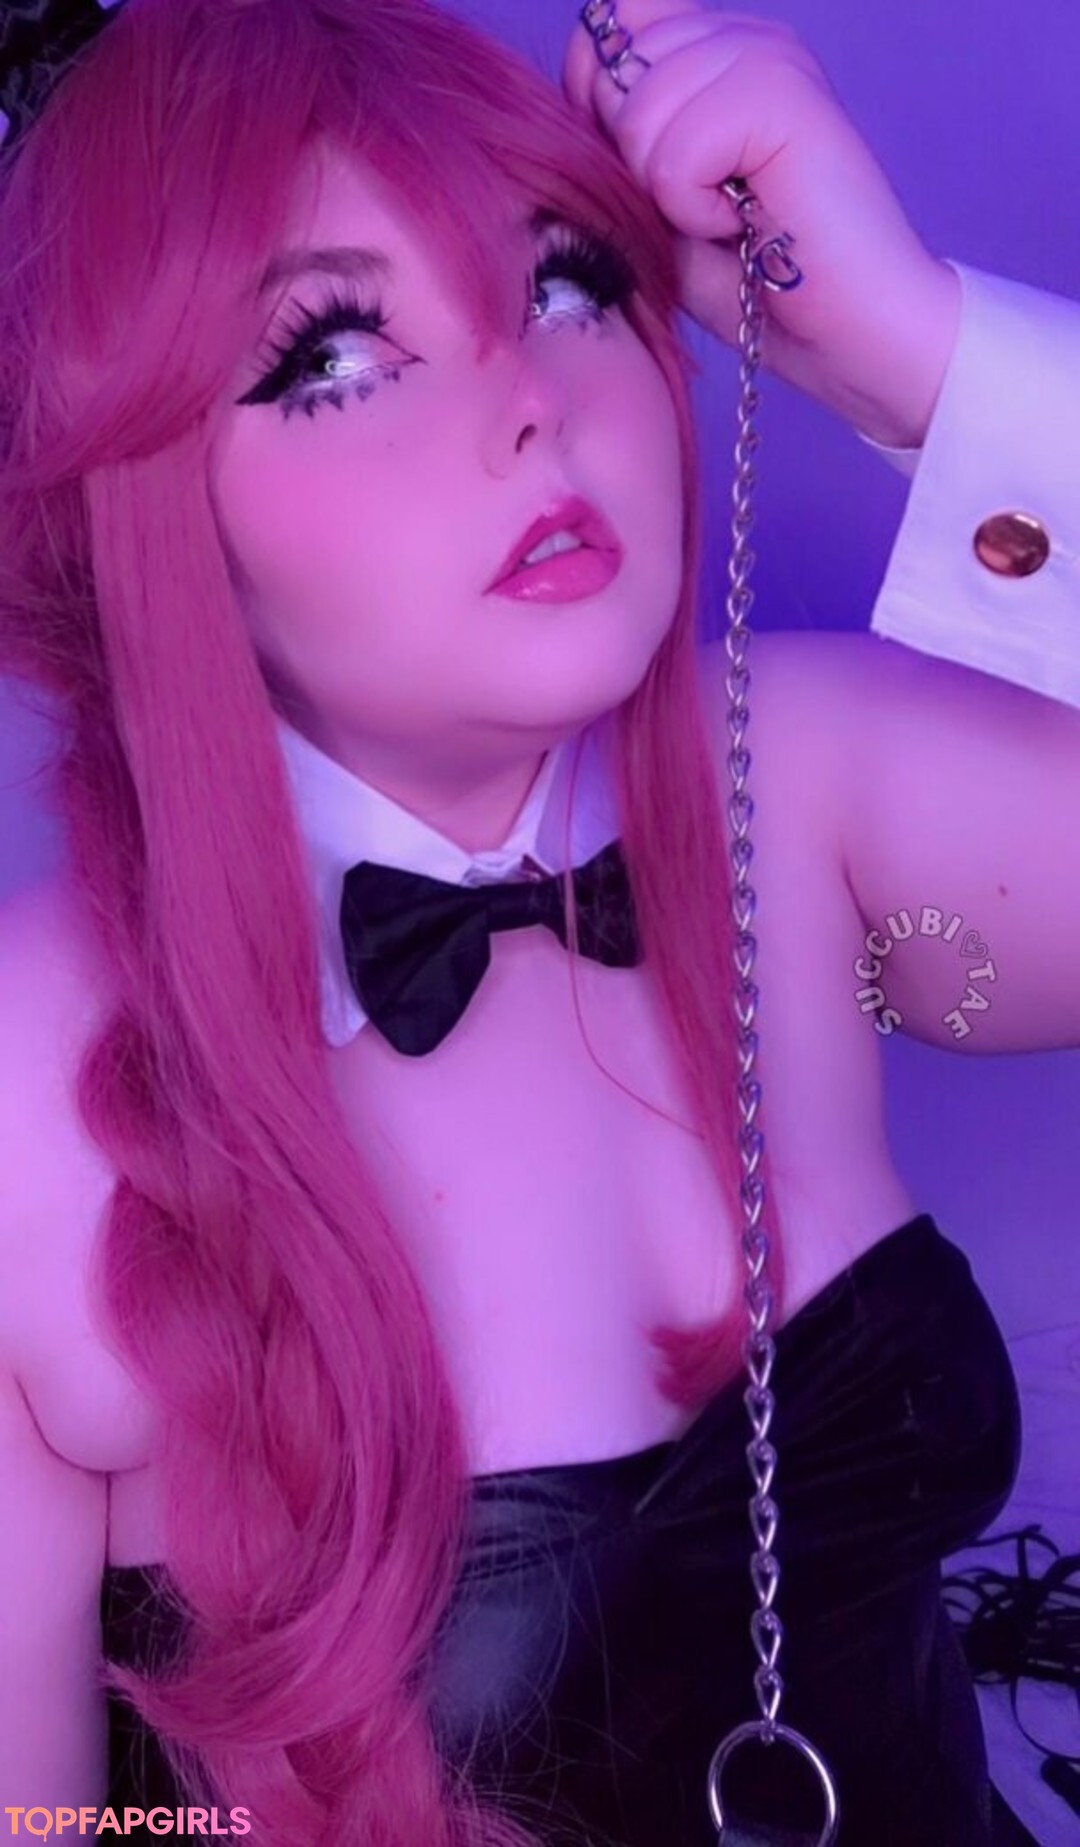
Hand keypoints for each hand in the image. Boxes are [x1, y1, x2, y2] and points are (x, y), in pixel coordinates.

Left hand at [563, 1, 962, 447]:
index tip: (658, 180)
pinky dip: (694, 209)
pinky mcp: (785, 92)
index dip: (599, 106)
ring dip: (668, 194)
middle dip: (634, 164)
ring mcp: (769, 55)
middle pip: (610, 67)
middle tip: (707, 212)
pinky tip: (746, 226)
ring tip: (733, 222)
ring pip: (637, 108)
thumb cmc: (761, 290)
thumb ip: (618, 136)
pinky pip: (676, 149)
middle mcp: (744, 37)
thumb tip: (576, 80)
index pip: (606, 24)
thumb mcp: (659, 208)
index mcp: (714, 51)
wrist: (851, 341)